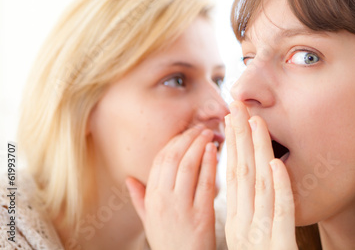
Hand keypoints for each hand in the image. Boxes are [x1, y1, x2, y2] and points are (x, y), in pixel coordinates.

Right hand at [126, 125, 217, 249]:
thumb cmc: (169, 242)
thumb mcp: (149, 221)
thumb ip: (140, 199)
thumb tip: (129, 179)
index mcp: (152, 199)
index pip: (159, 161)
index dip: (173, 143)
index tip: (185, 134)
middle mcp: (163, 200)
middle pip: (173, 158)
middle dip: (187, 138)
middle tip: (200, 128)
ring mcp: (181, 207)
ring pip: (188, 165)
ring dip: (199, 145)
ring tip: (208, 133)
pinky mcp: (201, 215)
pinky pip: (205, 182)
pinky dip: (209, 163)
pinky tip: (214, 151)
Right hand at [225, 101, 297, 249]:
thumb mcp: (249, 240)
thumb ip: (248, 214)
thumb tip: (255, 184)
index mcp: (236, 222)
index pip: (232, 176)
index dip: (233, 146)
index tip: (232, 118)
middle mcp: (244, 225)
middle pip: (241, 174)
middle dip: (239, 138)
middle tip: (236, 106)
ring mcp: (260, 236)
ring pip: (259, 187)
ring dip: (258, 151)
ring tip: (256, 122)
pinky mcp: (280, 248)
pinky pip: (280, 214)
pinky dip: (279, 188)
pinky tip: (277, 164)